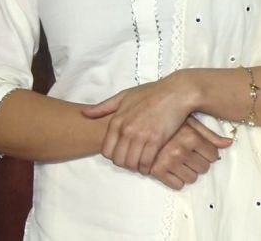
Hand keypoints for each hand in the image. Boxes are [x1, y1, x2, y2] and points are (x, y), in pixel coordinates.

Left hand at [82, 72, 196, 173]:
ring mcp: (141, 136)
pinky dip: (147, 167)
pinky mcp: (156, 141)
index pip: (106, 150)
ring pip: (131, 164)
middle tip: (134, 159)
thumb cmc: (151, 93)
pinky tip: (151, 163)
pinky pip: (146, 163)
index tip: (123, 152)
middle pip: (118, 160)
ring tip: (142, 161)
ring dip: (136, 166)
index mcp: (117, 120)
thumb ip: (104, 107)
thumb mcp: (124, 95)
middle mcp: (126, 130)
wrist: (176, 92)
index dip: (113, 155)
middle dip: (125, 163)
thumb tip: (84, 113)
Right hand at [149, 116, 232, 189]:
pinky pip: (176, 185)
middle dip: (199, 163)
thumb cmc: (169, 120)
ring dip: (188, 172)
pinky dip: (176, 180)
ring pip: (192, 178)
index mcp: (192, 136)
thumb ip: (209, 134)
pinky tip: (172, 169)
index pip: (213, 155)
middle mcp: (182, 149)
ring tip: (181, 162)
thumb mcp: (190, 121)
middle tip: (189, 155)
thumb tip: (228, 143)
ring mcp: (169, 161)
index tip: (201, 150)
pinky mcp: (157, 170)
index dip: (208, 153)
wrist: (141, 122)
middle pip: (204, 168)